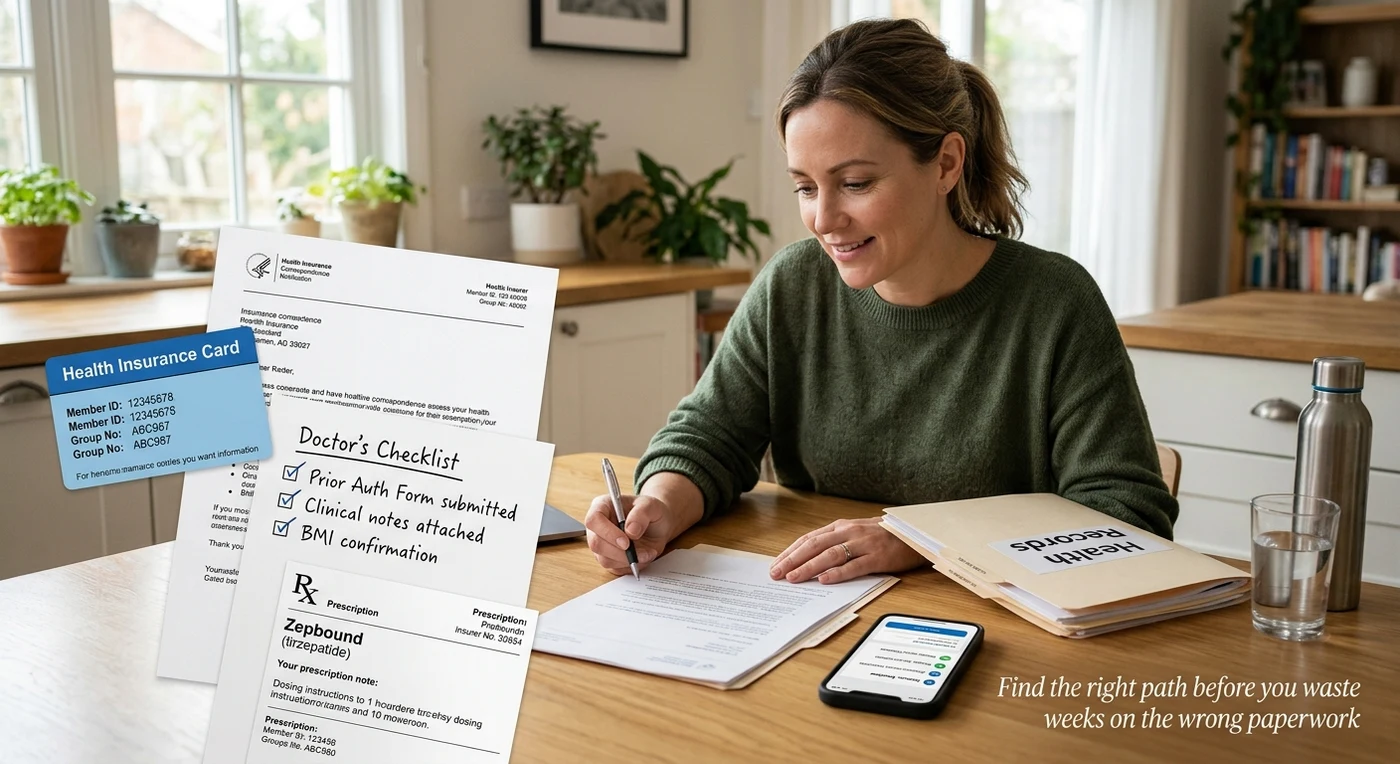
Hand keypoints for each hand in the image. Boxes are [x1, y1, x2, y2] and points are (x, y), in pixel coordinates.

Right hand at [584, 494, 677, 575]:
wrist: (657, 526)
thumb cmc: (651, 512)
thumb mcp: (651, 506)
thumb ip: (641, 514)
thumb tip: (631, 530)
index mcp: (602, 506)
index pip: (594, 520)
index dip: (608, 532)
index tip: (626, 542)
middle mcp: (597, 526)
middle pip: (596, 543)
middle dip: (620, 552)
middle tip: (641, 552)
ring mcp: (601, 544)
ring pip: (604, 559)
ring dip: (628, 560)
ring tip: (647, 552)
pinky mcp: (608, 558)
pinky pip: (614, 568)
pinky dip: (631, 566)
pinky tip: (643, 556)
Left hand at [769, 517, 925, 584]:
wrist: (916, 533)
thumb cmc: (883, 535)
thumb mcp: (856, 533)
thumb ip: (836, 542)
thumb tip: (809, 558)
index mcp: (841, 526)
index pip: (810, 539)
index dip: (791, 552)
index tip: (776, 564)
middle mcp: (850, 532)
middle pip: (815, 545)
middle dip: (793, 560)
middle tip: (777, 574)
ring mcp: (864, 544)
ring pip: (831, 555)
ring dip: (809, 567)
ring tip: (794, 578)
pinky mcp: (877, 557)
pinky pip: (854, 566)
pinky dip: (838, 573)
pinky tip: (824, 580)